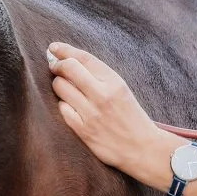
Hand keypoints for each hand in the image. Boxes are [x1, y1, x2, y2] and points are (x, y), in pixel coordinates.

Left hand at [47, 42, 166, 173]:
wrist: (142, 148)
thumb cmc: (131, 116)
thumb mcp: (122, 90)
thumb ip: (100, 76)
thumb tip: (70, 61)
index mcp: (115, 82)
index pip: (84, 58)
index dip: (66, 50)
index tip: (54, 47)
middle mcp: (103, 95)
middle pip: (69, 69)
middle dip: (57, 65)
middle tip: (54, 65)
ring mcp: (92, 113)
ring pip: (61, 88)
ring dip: (59, 84)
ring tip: (65, 87)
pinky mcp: (83, 130)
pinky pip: (63, 109)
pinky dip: (64, 105)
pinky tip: (70, 106)